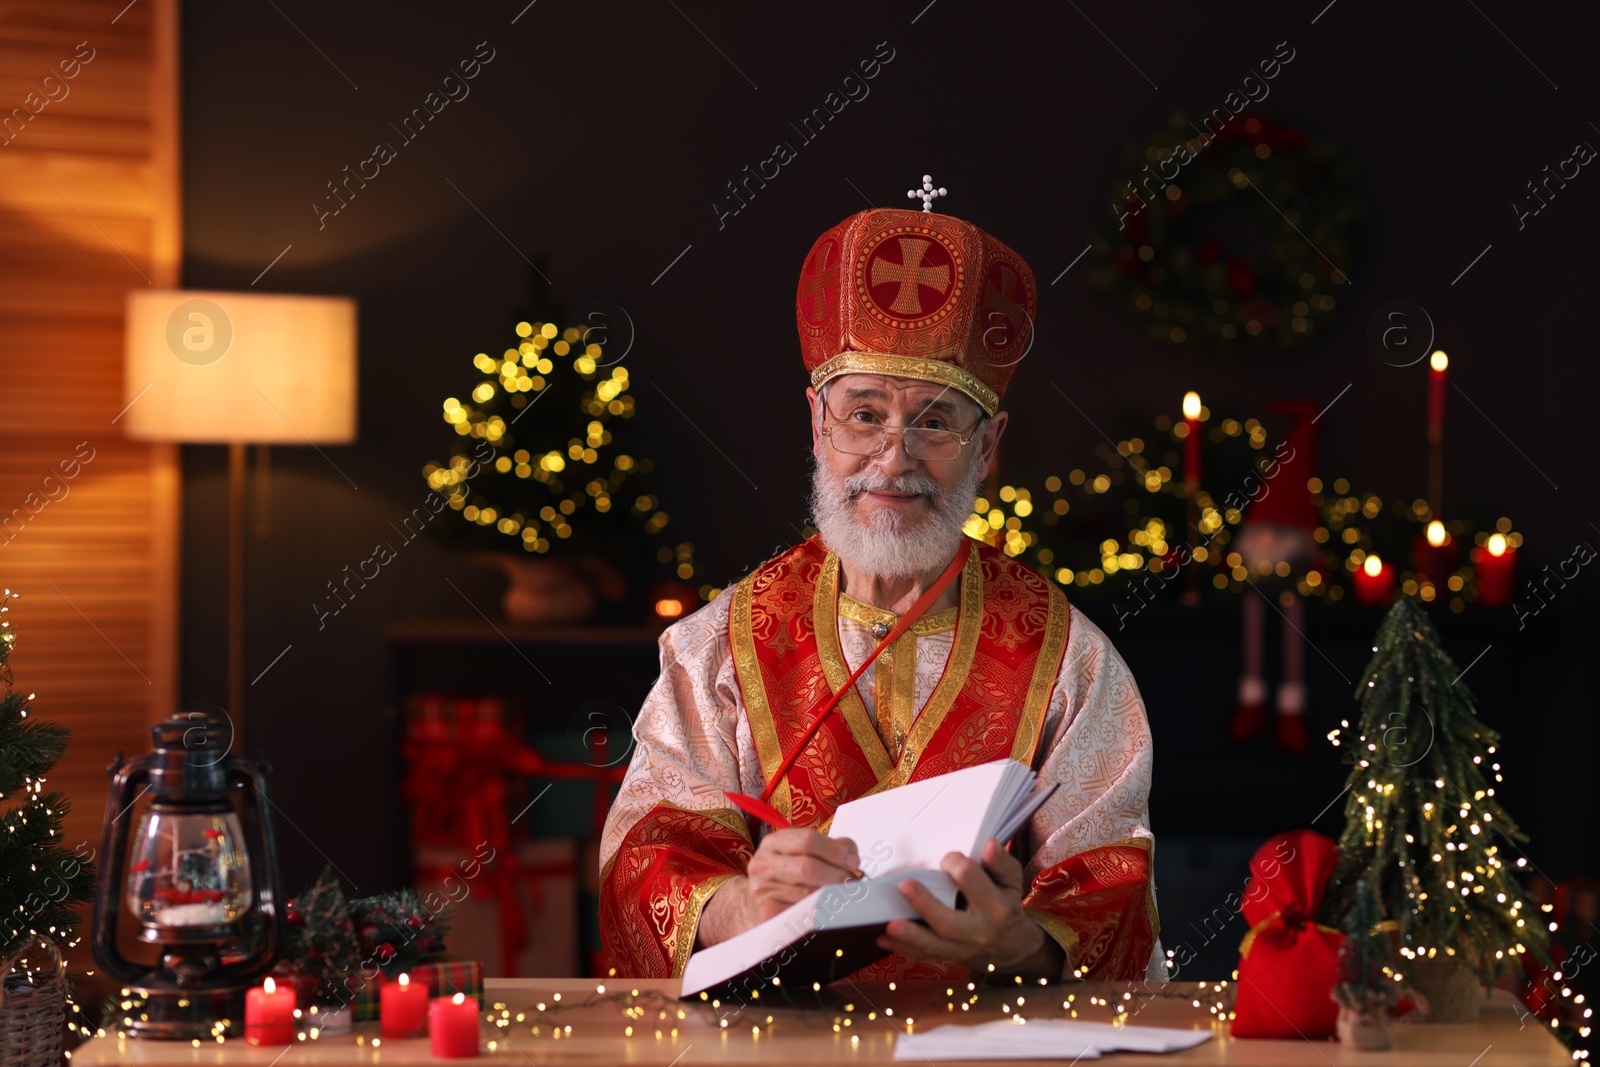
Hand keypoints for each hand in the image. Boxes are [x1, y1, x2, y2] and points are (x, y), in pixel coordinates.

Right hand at [699, 828, 862, 945]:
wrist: (756, 906)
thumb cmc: (788, 878)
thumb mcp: (804, 854)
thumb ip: (832, 848)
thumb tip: (851, 856)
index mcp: (774, 843)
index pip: (807, 840)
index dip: (835, 851)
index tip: (853, 862)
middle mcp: (763, 863)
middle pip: (806, 866)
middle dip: (836, 875)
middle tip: (852, 883)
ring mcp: (762, 889)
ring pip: (806, 893)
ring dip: (832, 896)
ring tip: (843, 898)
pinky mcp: (766, 913)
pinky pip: (800, 914)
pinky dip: (818, 912)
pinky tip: (825, 912)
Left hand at [877, 837, 1062, 977]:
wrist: (1010, 948)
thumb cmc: (1006, 904)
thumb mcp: (1011, 882)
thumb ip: (1000, 863)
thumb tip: (988, 844)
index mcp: (995, 906)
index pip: (970, 880)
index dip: (955, 863)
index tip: (947, 858)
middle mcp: (978, 930)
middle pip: (949, 921)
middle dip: (925, 904)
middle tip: (904, 885)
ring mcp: (961, 948)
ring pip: (933, 945)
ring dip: (909, 934)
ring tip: (889, 924)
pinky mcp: (948, 956)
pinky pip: (923, 954)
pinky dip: (902, 947)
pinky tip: (882, 938)